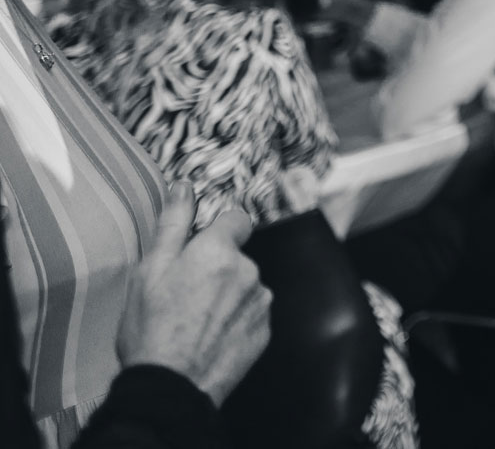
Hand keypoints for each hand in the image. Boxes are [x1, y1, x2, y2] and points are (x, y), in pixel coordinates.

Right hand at [117, 184, 270, 404]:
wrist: (170, 386)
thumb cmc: (152, 329)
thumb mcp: (150, 272)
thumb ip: (173, 225)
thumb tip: (184, 186)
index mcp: (219, 251)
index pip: (236, 219)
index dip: (217, 230)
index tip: (200, 248)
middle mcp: (249, 271)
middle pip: (237, 257)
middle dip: (217, 268)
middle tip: (184, 294)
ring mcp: (260, 302)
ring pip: (245, 286)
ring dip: (227, 295)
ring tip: (194, 320)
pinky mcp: (265, 331)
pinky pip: (251, 314)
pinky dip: (235, 320)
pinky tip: (209, 336)